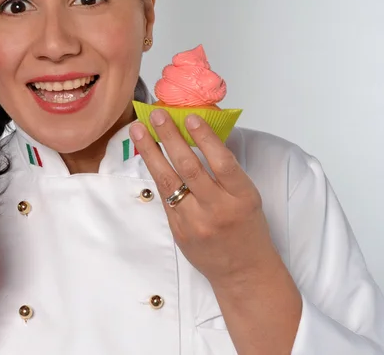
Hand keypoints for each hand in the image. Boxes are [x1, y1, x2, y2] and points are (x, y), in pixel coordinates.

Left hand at [130, 110, 281, 287]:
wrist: (243, 272)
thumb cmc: (248, 228)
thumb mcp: (248, 197)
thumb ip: (225, 172)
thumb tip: (199, 135)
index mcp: (242, 197)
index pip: (222, 162)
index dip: (205, 138)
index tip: (190, 117)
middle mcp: (217, 209)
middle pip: (190, 168)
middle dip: (170, 138)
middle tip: (157, 115)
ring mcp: (195, 222)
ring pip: (169, 181)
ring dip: (151, 152)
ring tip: (139, 130)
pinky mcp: (178, 231)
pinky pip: (164, 197)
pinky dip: (155, 173)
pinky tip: (146, 154)